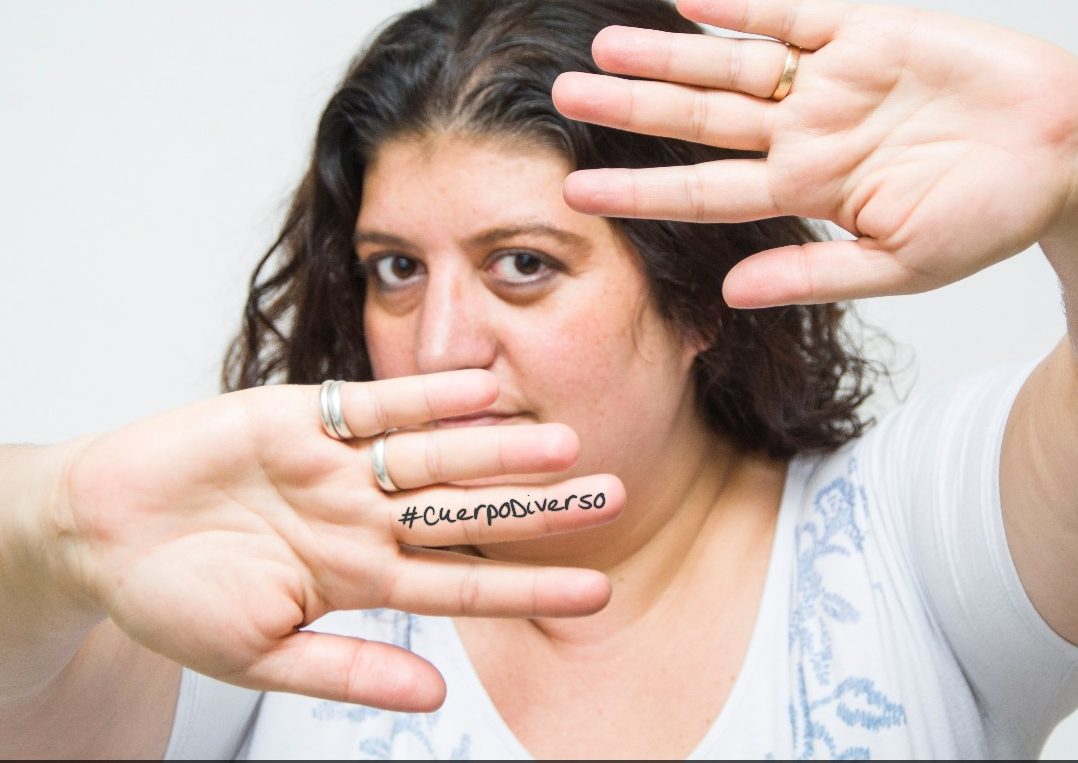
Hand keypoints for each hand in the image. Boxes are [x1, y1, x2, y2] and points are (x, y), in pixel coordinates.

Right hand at [51, 369, 622, 710]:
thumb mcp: (260, 654)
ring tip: (566, 443)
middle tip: (614, 497)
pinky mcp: (308, 417)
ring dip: (500, 449)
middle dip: (540, 509)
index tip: (597, 590)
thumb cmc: (171, 598)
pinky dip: (428, 396)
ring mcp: (342, 467)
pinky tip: (483, 390)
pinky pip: (380, 405)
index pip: (465, 587)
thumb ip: (348, 670)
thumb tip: (432, 702)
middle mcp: (364, 519)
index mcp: (359, 580)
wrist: (99, 529)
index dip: (529, 588)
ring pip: (438, 457)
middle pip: (470, 514)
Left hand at [553, 0, 1077, 306]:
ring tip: (603, 47)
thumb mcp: (901, 265)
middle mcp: (804, 135)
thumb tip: (730, 294)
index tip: (576, 196)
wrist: (1064, 150)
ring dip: (666, 56)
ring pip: (728, 66)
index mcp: (807, 193)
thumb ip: (813, 273)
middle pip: (697, 121)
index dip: (638, 192)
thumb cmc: (990, 218)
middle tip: (564, 99)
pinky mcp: (866, 33)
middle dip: (630, 109)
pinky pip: (788, 13)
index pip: (702, 193)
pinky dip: (738, 5)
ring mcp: (830, 83)